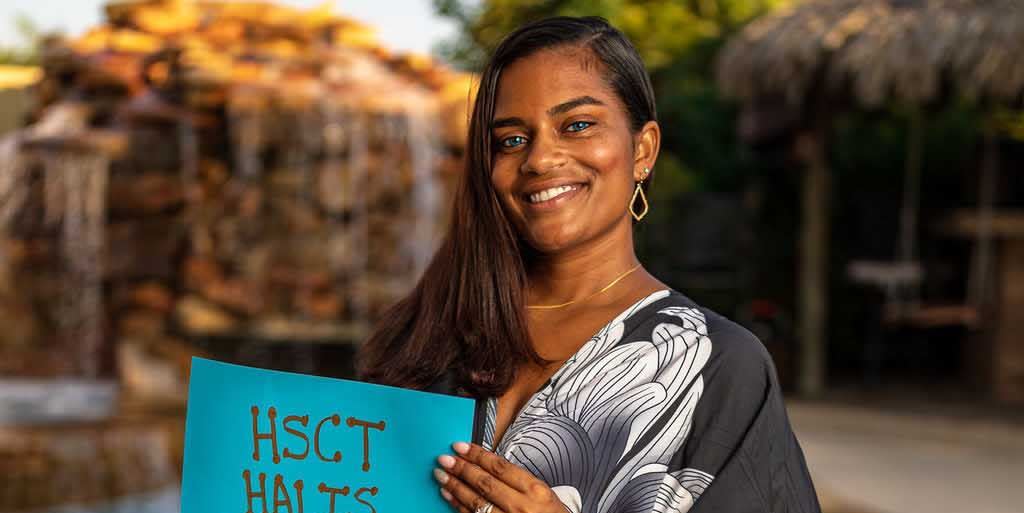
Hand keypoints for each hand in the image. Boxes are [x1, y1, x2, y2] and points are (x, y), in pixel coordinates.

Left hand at [434, 441, 565, 512]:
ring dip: (455, 487)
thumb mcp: (544, 495)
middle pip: (485, 483)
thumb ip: (519, 481)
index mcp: (536, 491)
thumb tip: (488, 466)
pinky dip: (458, 506)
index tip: (461, 446)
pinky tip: (448, 496)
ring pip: (476, 502)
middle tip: (444, 458)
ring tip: (441, 475)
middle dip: (461, 468)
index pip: (500, 467)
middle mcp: (521, 507)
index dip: (477, 455)